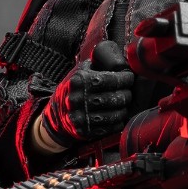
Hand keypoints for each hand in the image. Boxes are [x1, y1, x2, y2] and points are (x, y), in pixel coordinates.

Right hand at [34, 41, 133, 155]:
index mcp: (81, 81)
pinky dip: (118, 121)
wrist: (57, 111)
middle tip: (128, 92)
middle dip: (127, 94)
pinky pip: (111, 127)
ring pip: (115, 114)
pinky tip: (117, 115)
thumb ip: (99, 62)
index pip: (112, 80)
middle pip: (116, 98)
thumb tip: (122, 58)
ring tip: (123, 104)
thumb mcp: (82, 70)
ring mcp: (82, 117)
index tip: (129, 78)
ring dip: (124, 109)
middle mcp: (80, 99)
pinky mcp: (85, 130)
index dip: (126, 79)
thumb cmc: (76, 87)